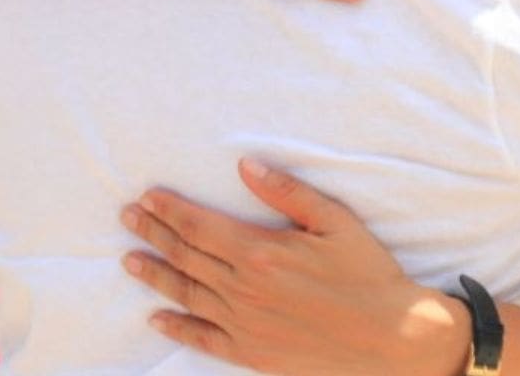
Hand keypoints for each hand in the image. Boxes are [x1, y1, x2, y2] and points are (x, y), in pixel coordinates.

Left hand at [121, 159, 467, 375]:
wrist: (391, 338)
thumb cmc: (367, 274)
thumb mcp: (335, 221)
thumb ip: (286, 193)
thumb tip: (245, 166)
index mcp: (260, 252)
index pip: (199, 225)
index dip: (169, 210)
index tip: (147, 197)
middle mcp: (243, 289)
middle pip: (186, 255)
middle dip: (153, 233)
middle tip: (128, 217)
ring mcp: (244, 324)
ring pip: (187, 294)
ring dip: (155, 274)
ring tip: (129, 260)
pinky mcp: (252, 352)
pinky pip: (203, 339)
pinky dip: (177, 326)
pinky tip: (156, 318)